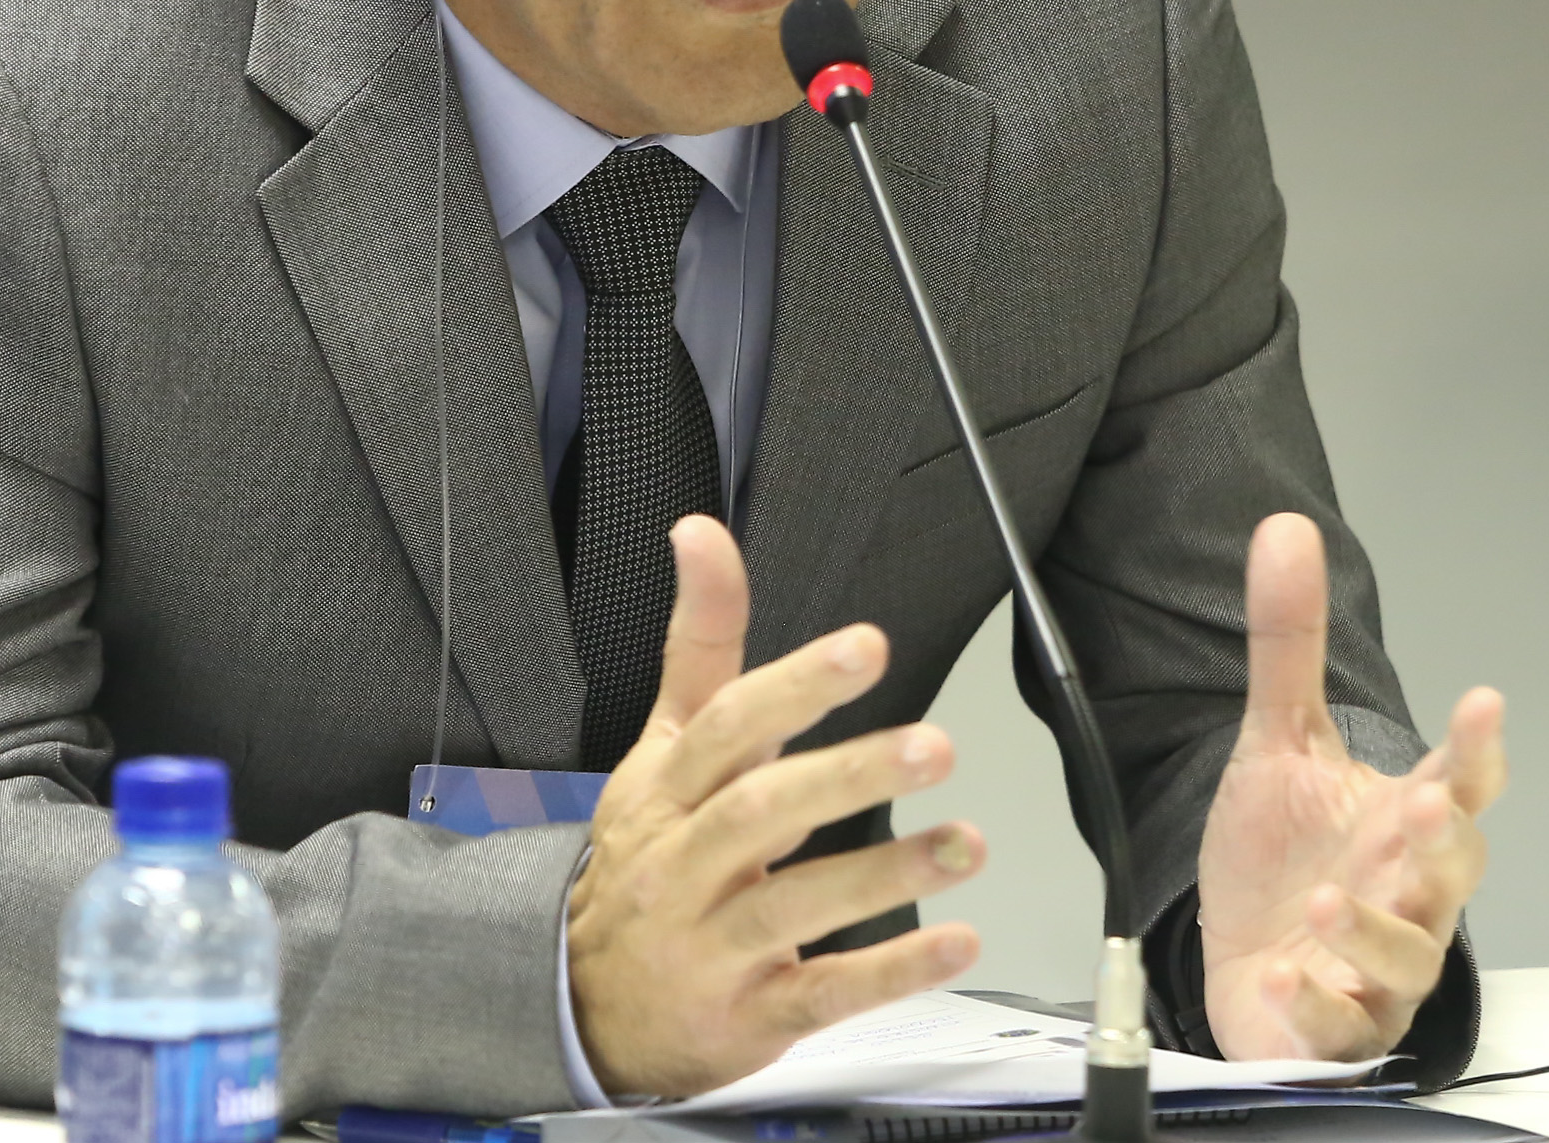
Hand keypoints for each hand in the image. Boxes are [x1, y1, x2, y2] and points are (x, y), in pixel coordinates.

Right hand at [567, 516, 987, 1098]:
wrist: (584, 1004)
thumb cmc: (646, 859)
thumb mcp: (662, 748)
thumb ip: (702, 644)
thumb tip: (701, 533)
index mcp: (666, 791)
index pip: (726, 726)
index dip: (795, 685)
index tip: (864, 649)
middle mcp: (683, 863)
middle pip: (759, 811)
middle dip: (848, 775)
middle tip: (932, 747)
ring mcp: (711, 944)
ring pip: (792, 903)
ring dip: (884, 872)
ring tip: (964, 842)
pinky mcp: (748, 1016)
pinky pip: (819, 993)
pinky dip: (888, 971)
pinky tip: (953, 942)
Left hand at [1198, 513, 1505, 1062]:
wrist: (1244, 962)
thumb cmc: (1283, 861)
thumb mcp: (1276, 742)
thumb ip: (1288, 644)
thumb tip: (1285, 529)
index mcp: (1403, 822)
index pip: (1461, 780)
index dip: (1477, 746)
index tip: (1483, 703)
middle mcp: (1407, 894)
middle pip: (1453, 871)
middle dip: (1444, 843)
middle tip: (1425, 808)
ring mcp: (1379, 967)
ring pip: (1404, 955)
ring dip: (1370, 930)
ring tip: (1323, 901)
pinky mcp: (1338, 1027)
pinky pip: (1341, 1027)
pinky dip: (1317, 1007)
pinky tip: (1284, 980)